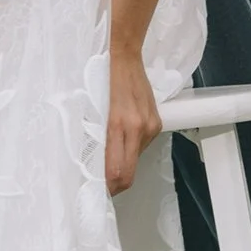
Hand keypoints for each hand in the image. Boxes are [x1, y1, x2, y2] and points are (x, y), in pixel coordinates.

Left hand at [104, 46, 162, 196]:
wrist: (125, 58)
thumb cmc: (103, 79)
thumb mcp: (94, 110)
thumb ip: (97, 138)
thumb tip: (96, 163)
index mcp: (118, 125)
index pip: (117, 171)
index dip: (108, 188)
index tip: (99, 192)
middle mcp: (138, 129)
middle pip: (129, 174)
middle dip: (116, 185)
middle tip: (103, 187)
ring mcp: (150, 127)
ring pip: (136, 160)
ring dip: (123, 163)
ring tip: (110, 155)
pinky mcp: (156, 123)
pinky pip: (142, 146)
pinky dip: (131, 148)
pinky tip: (122, 136)